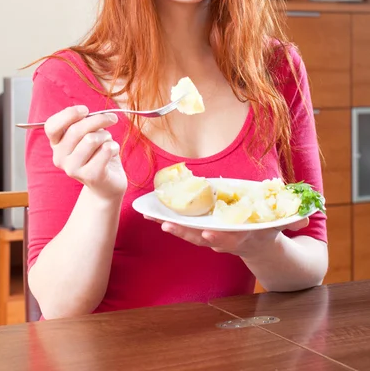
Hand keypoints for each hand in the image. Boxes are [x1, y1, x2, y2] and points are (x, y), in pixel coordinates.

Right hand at [45, 105, 127, 200]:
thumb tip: (92, 114)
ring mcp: (73, 169)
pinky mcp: (90, 176)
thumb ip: (85, 123)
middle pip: (76, 129)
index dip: (68, 114)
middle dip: (98, 119)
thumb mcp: (88, 134)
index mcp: (56, 144)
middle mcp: (59, 158)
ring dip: (106, 136)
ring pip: (92, 139)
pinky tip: (112, 152)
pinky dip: (114, 146)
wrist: (107, 184)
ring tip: (108, 142)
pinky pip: (105, 150)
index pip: (51, 126)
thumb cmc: (97, 153)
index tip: (85, 110)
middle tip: (112, 118)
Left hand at [144, 216, 308, 257]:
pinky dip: (171, 224)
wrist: (263, 248)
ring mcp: (214, 238)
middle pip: (204, 239)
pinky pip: (186, 230)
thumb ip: (294, 219)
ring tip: (155, 220)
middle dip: (186, 233)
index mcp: (246, 237)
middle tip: (168, 227)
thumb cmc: (270, 227)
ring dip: (173, 228)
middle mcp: (227, 241)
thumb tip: (309, 214)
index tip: (208, 235)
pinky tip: (154, 216)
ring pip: (191, 235)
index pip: (232, 239)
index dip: (220, 237)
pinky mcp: (204, 234)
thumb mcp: (284, 224)